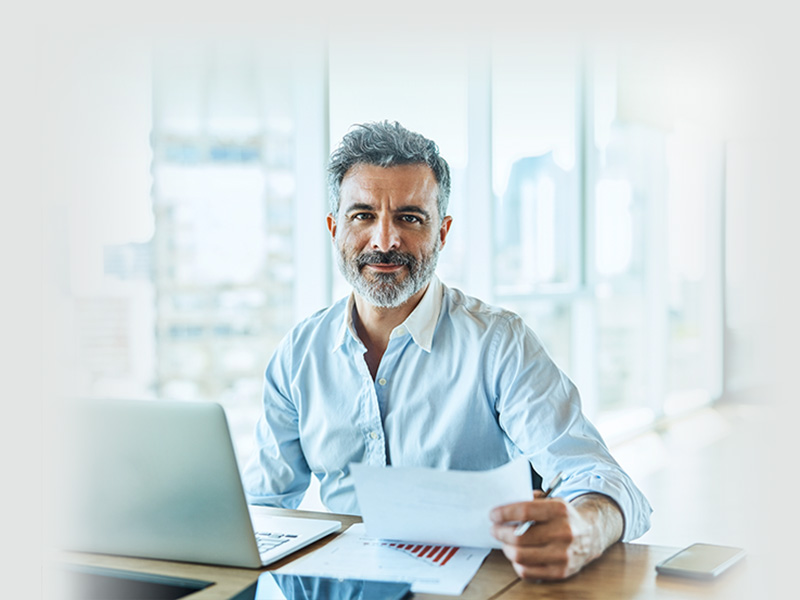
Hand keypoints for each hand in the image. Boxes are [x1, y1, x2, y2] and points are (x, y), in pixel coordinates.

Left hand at [489, 492, 622, 580]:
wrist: (591, 534)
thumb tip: (504, 509)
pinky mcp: (561, 572)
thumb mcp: (552, 500)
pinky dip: (516, 563)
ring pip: (520, 556)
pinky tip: (517, 555)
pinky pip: (527, 572)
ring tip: (505, 542)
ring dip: (506, 548)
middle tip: (495, 529)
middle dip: (500, 532)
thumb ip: (530, 501)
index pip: (524, 511)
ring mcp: (563, 555)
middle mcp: (563, 533)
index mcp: (559, 510)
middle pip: (519, 537)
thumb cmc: (564, 517)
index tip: (493, 514)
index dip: (503, 513)